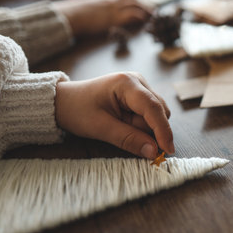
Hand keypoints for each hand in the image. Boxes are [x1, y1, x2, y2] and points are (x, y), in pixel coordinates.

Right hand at [52, 0, 151, 34]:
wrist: (70, 15)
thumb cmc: (74, 14)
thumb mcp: (86, 9)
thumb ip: (95, 11)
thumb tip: (97, 18)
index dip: (134, 1)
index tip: (141, 5)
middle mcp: (111, 0)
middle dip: (143, 4)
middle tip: (152, 10)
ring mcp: (113, 8)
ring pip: (135, 5)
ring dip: (145, 9)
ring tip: (153, 15)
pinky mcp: (114, 17)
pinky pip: (132, 14)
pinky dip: (140, 16)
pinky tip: (145, 20)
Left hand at [55, 72, 173, 158]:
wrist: (64, 101)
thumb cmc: (78, 110)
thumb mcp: (100, 128)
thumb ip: (129, 139)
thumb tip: (153, 152)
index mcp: (127, 83)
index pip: (153, 108)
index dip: (163, 130)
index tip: (168, 150)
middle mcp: (138, 80)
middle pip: (159, 111)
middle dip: (149, 130)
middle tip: (124, 135)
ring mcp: (140, 86)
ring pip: (156, 114)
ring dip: (144, 128)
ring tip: (119, 127)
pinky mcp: (139, 93)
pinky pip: (150, 113)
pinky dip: (141, 124)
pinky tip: (125, 123)